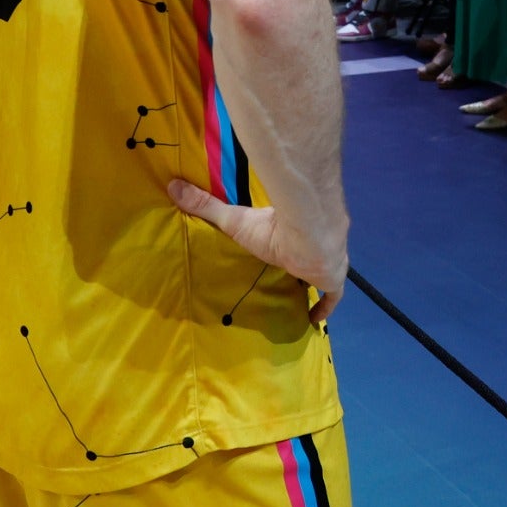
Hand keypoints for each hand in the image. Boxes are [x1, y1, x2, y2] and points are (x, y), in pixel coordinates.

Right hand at [169, 181, 347, 324]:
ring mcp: (325, 261)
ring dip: (312, 279)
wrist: (309, 234)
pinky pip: (332, 296)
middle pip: (305, 251)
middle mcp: (310, 242)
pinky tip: (314, 321)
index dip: (282, 241)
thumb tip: (172, 185)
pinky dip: (325, 306)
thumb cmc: (272, 227)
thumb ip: (206, 206)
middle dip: (298, 261)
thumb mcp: (234, 220)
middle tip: (285, 275)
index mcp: (287, 229)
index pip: (286, 233)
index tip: (275, 248)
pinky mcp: (334, 278)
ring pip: (320, 270)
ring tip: (299, 295)